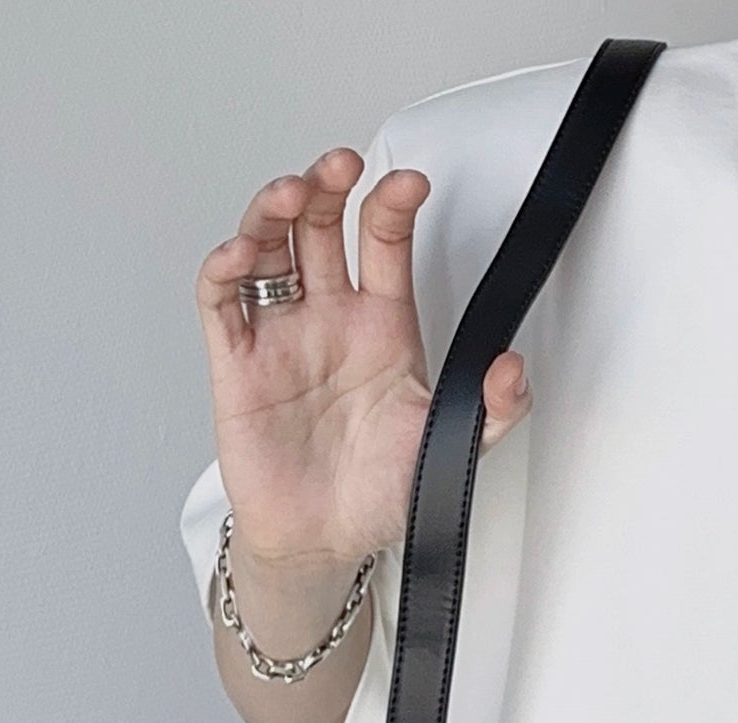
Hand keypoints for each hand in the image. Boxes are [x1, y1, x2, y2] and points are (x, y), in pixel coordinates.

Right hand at [192, 144, 533, 574]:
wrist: (326, 542)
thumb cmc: (381, 492)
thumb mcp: (451, 449)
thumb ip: (490, 410)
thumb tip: (514, 370)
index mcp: (383, 328)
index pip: (384, 245)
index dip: (393, 207)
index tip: (412, 185)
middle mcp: (331, 320)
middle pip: (321, 228)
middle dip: (328, 186)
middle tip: (342, 165)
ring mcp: (282, 335)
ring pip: (269, 247)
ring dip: (274, 210)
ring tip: (293, 192)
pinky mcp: (238, 362)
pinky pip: (222, 301)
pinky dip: (226, 268)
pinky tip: (244, 252)